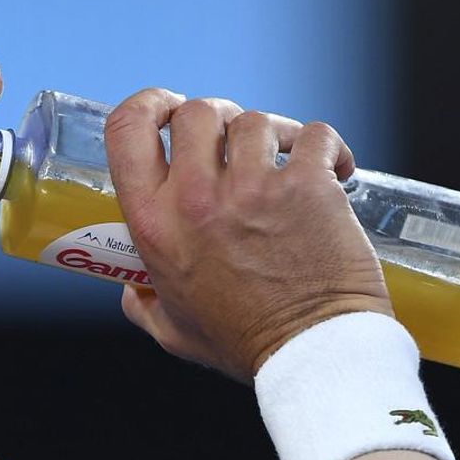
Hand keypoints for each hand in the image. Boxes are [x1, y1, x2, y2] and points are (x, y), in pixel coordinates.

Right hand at [104, 88, 392, 382]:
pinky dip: (325, 146)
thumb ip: (142, 302)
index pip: (126, 129)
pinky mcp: (308, 186)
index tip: (165, 109)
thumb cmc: (245, 344)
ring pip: (255, 120)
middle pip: (195, 111)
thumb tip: (133, 286)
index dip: (147, 104)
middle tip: (232, 142)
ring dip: (270, 135)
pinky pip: (314, 135)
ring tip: (285, 162)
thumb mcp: (170, 329)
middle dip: (215, 117)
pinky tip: (332, 170)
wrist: (314, 355)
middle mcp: (197, 198)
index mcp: (154, 223)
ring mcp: (254, 188)